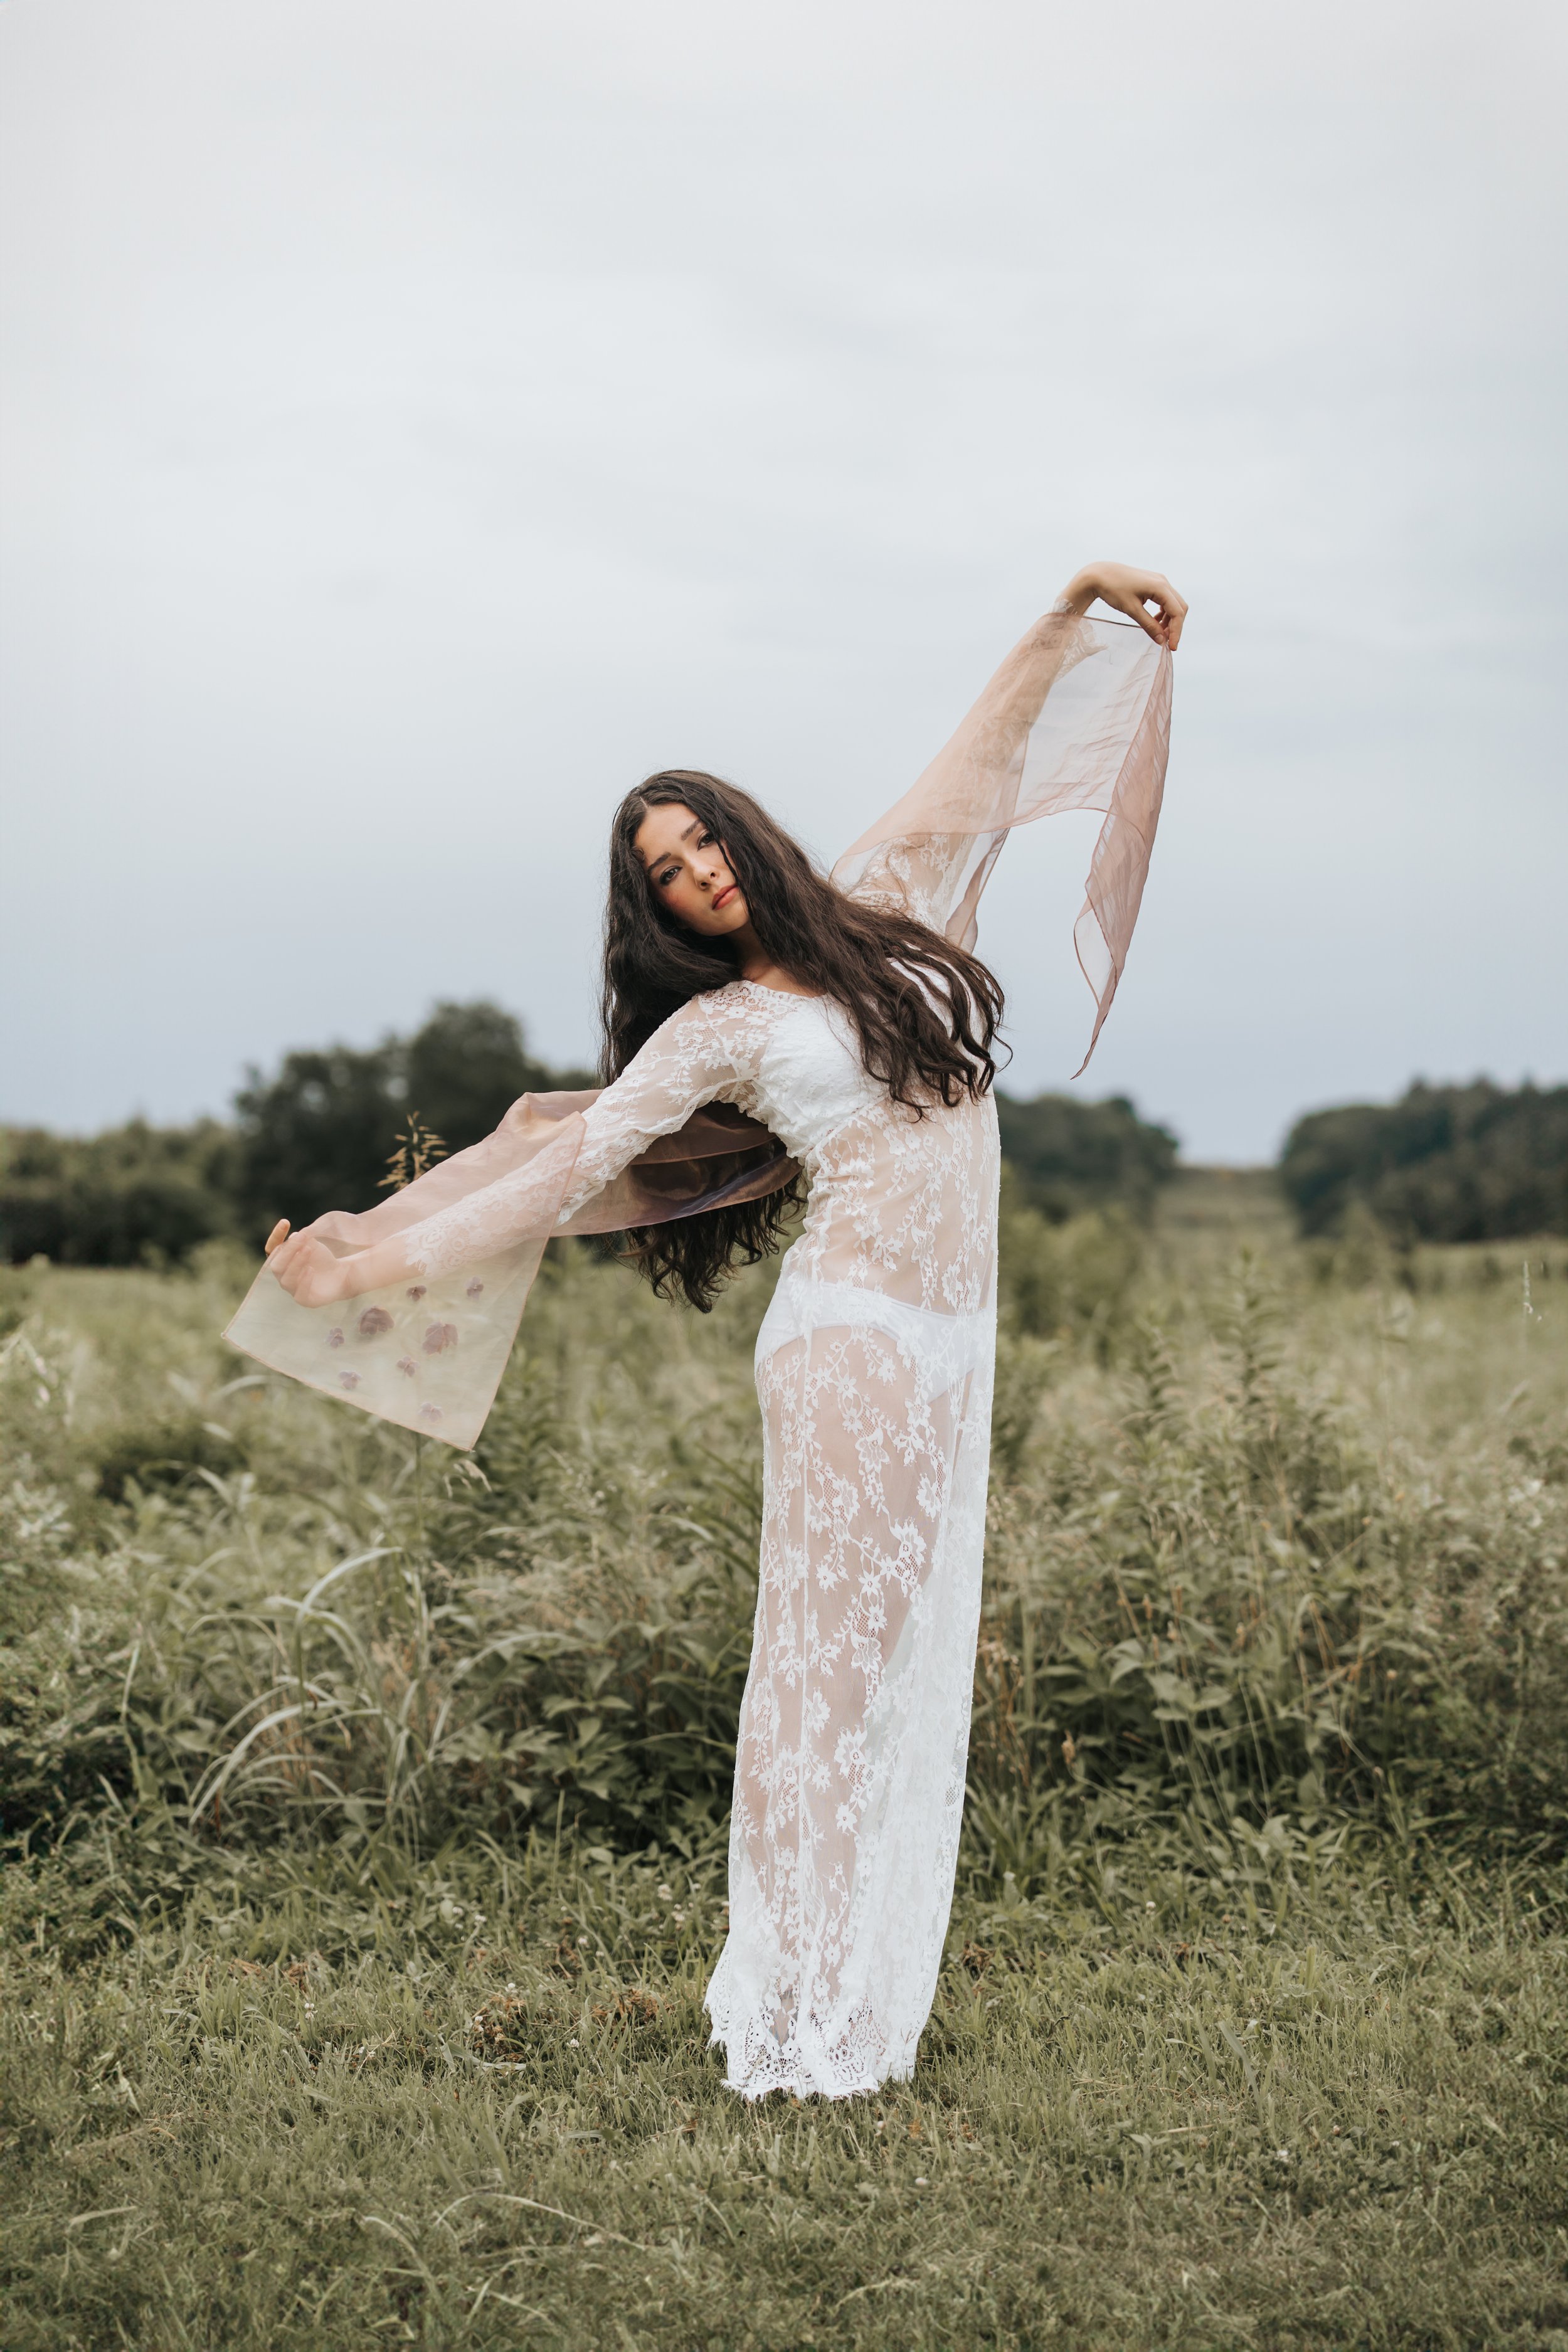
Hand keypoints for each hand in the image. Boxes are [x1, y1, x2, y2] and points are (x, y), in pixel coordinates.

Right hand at [265, 1224, 354, 1307]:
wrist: (340, 1274)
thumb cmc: (321, 1258)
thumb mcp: (312, 1245)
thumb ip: (302, 1241)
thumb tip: (294, 1237)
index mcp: (281, 1261)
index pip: (272, 1249)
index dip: (276, 1236)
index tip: (285, 1222)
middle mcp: (282, 1276)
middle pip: (276, 1265)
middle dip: (288, 1250)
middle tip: (302, 1237)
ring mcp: (292, 1290)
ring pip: (286, 1279)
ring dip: (296, 1262)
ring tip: (308, 1249)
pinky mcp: (305, 1300)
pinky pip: (299, 1295)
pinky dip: (304, 1281)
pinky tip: (310, 1269)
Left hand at [1059, 562, 1186, 649]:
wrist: (1101, 574)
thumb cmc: (1114, 589)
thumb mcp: (1131, 610)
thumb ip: (1149, 625)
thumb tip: (1161, 641)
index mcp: (1160, 586)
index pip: (1177, 612)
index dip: (1176, 631)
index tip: (1172, 647)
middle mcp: (1163, 582)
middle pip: (1180, 607)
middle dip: (1175, 626)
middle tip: (1167, 642)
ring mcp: (1159, 581)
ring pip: (1174, 604)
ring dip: (1170, 620)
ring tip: (1159, 633)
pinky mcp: (1154, 583)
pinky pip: (1165, 600)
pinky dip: (1164, 613)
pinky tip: (1155, 621)